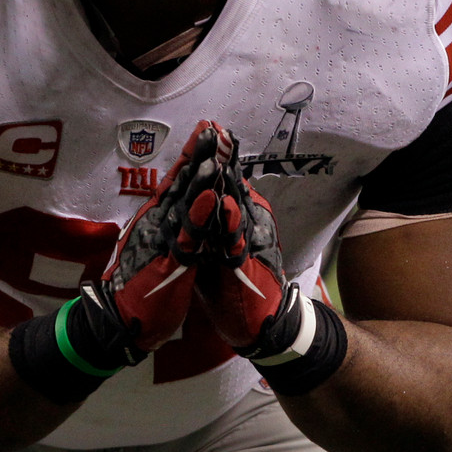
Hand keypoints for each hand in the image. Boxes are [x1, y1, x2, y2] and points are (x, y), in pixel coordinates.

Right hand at [79, 120, 232, 361]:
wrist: (120, 320)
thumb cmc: (143, 285)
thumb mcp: (161, 248)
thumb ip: (172, 227)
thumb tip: (182, 207)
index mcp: (160, 218)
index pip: (180, 180)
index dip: (194, 155)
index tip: (208, 131)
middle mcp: (158, 221)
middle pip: (182, 181)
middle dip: (199, 154)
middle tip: (214, 126)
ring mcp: (162, 239)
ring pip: (184, 202)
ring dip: (200, 175)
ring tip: (214, 150)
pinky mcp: (168, 260)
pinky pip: (186, 235)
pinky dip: (198, 214)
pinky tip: (210, 196)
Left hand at [194, 132, 306, 359]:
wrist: (257, 324)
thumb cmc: (230, 286)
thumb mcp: (209, 248)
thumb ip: (203, 223)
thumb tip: (194, 199)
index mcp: (228, 218)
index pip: (217, 182)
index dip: (209, 157)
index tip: (203, 128)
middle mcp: (241, 223)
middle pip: (227, 185)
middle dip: (220, 156)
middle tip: (214, 126)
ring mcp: (246, 242)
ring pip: (234, 204)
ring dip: (227, 179)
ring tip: (221, 151)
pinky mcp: (247, 266)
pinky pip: (237, 241)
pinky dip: (231, 222)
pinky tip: (226, 203)